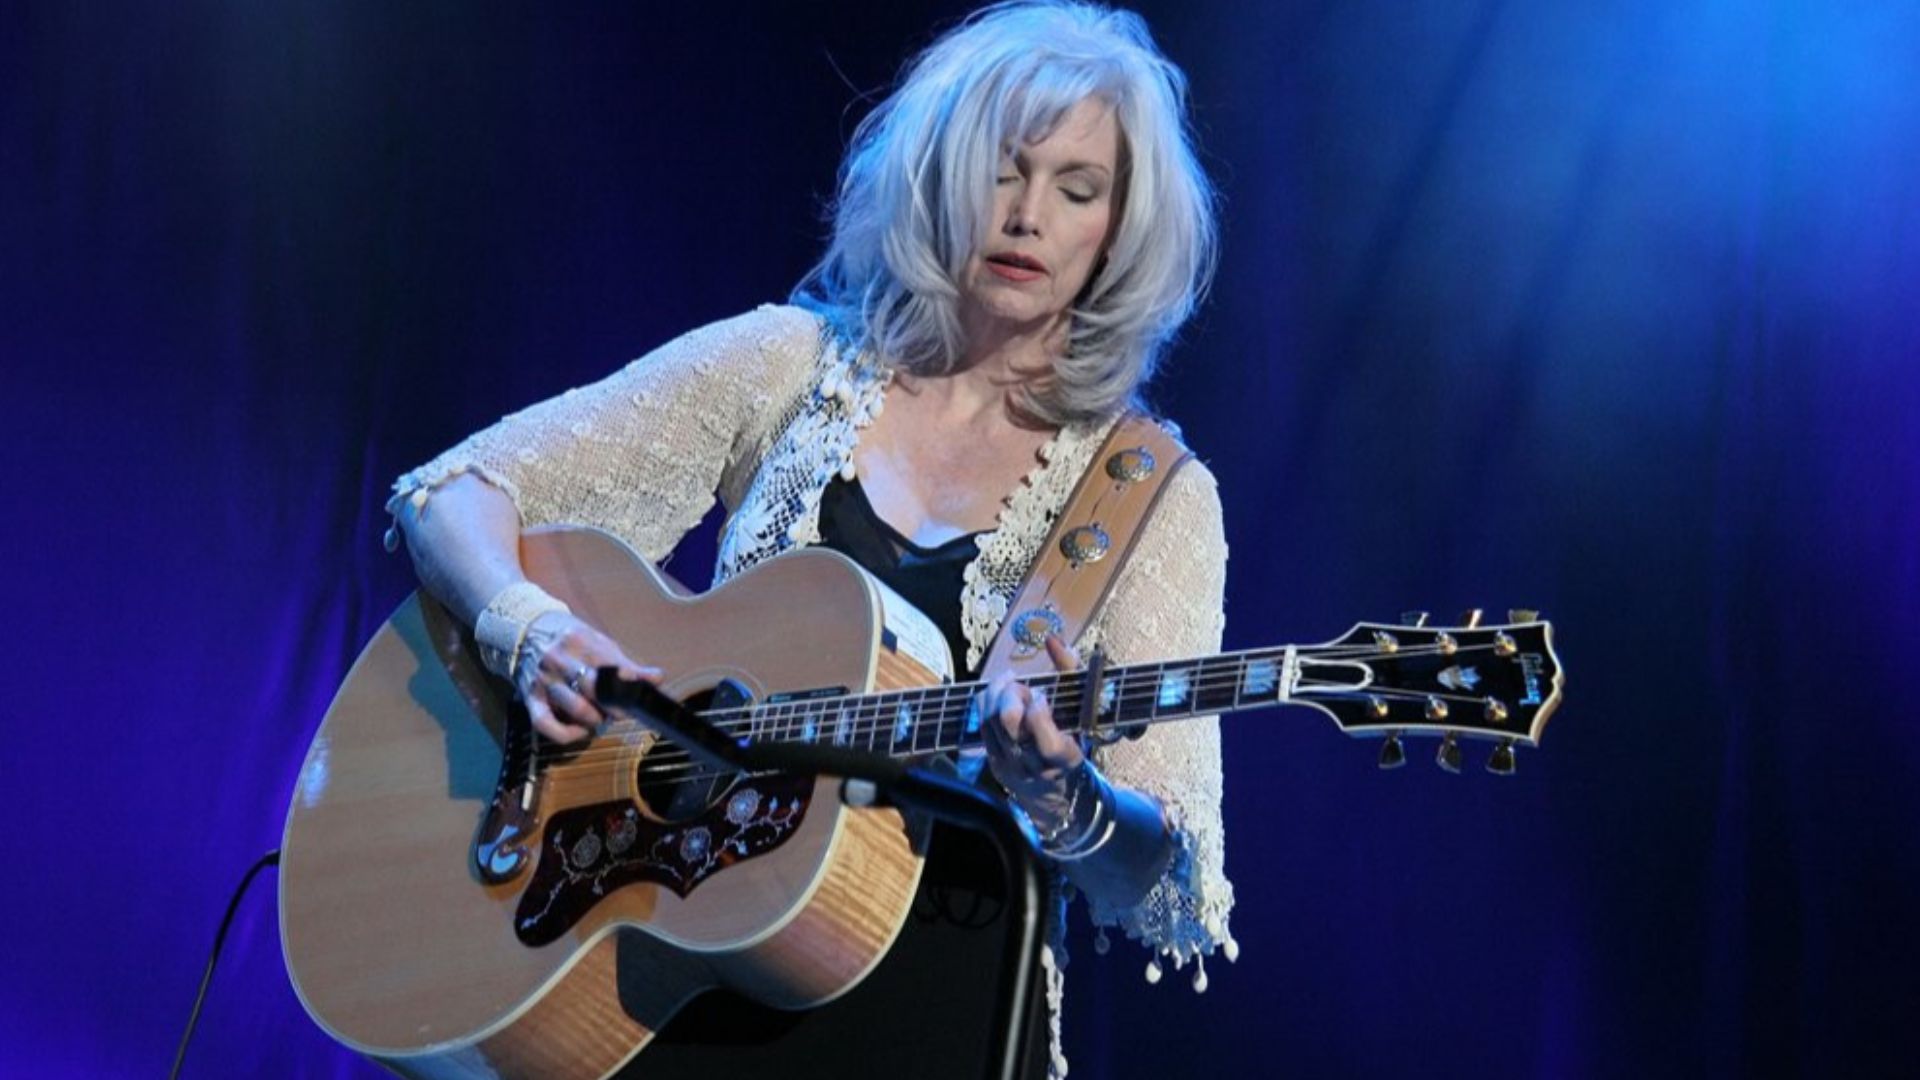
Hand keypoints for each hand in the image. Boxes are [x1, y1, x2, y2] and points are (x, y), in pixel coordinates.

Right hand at [515, 611, 656, 744]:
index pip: (612, 669)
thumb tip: (658, 679)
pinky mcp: (530, 698)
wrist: (526, 631)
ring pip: (575, 709)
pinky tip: (580, 731)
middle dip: (615, 707)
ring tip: (602, 718)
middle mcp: (559, 660)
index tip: (639, 699)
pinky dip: (566, 734)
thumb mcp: (599, 643)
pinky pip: (546, 724)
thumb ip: (627, 664)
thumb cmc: (571, 641)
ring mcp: (543, 680)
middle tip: (622, 712)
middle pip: (595, 690)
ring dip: (595, 720)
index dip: (629, 689)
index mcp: (580, 642)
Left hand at [979, 636, 1086, 830]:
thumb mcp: (1082, 710)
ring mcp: (1009, 764)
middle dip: (1013, 695)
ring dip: (998, 692)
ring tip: (1013, 686)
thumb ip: (1070, 671)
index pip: (1047, 742)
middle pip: (1009, 723)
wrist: (1055, 791)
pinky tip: (1000, 693)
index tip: (1043, 696)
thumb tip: (1052, 639)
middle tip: (1024, 688)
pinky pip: (980, 724)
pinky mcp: (992, 760)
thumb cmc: (1074, 740)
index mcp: (1063, 758)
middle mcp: (1034, 765)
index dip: (1040, 713)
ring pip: (989, 720)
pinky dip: (987, 701)